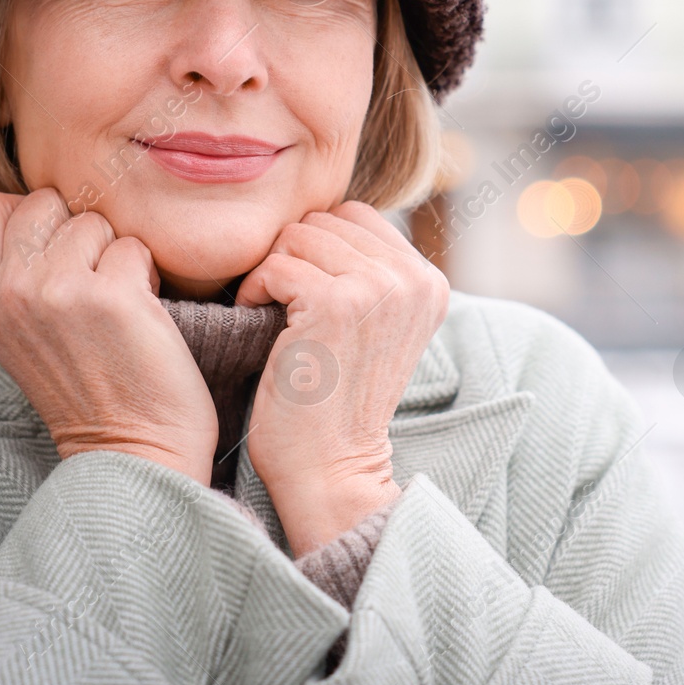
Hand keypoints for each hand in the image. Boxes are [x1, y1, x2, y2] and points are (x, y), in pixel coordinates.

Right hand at [0, 189, 218, 484]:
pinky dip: (147, 273)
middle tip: (93, 278)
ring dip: (116, 253)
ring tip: (118, 303)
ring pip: (93, 221)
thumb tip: (38, 205)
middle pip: (43, 202)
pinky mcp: (112, 296)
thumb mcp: (23, 334)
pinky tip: (142, 314)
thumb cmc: (88, 389)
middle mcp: (12, 293)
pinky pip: (134, 246)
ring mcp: (58, 292)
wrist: (131, 452)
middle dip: (77, 229)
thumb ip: (17, 275)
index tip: (58, 251)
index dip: (31, 214)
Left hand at [236, 201, 448, 553]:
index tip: (302, 294)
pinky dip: (254, 290)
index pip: (356, 218)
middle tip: (280, 305)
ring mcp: (379, 289)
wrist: (332, 467)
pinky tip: (256, 321)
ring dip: (272, 272)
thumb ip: (368, 271)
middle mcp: (414, 279)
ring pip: (297, 236)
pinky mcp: (337, 305)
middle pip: (325, 220)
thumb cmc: (337, 398)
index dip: (316, 248)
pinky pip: (276, 264)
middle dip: (292, 256)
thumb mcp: (374, 325)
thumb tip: (321, 217)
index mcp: (429, 281)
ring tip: (271, 314)